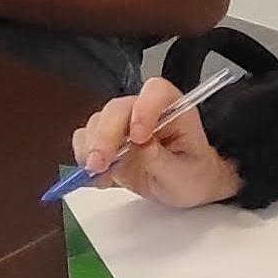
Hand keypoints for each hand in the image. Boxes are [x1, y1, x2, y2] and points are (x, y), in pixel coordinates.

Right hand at [71, 80, 244, 207]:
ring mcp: (122, 125)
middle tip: (100, 164)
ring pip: (97, 123)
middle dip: (105, 136)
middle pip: (117, 109)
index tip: (139, 137)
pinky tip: (97, 177)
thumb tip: (142, 147)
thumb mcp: (186, 174)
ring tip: (97, 173)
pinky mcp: (107, 142)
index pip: (156, 92)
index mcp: (173, 109)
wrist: (186, 186)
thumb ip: (164, 160)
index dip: (144, 109)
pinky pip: (85, 140)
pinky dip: (84, 158)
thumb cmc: (194, 174)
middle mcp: (143, 111)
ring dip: (91, 148)